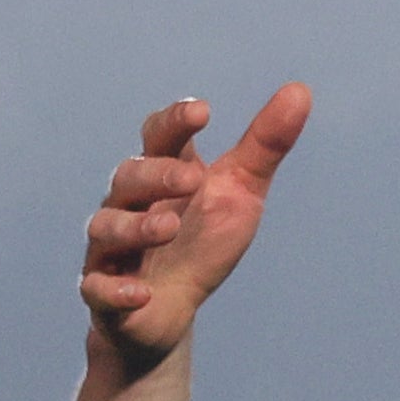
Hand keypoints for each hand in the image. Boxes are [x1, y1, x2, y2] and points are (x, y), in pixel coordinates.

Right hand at [80, 84, 310, 378]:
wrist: (168, 310)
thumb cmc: (201, 240)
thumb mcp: (240, 192)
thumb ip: (264, 146)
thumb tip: (300, 90)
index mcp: (162, 174)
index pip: (158, 137)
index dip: (174, 122)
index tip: (202, 112)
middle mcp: (128, 204)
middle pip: (129, 177)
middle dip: (157, 175)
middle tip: (192, 179)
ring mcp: (111, 249)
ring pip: (108, 228)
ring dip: (138, 226)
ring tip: (169, 226)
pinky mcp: (104, 293)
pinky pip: (99, 289)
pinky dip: (116, 289)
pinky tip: (140, 293)